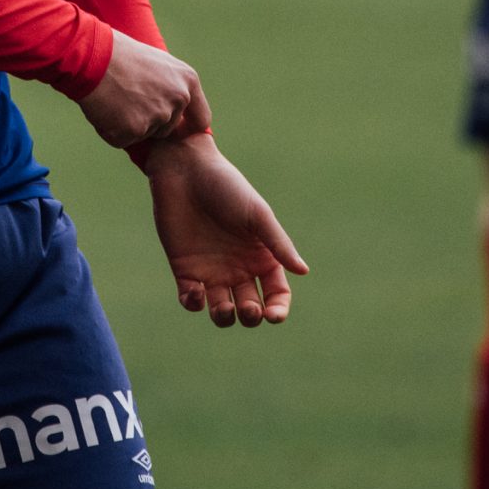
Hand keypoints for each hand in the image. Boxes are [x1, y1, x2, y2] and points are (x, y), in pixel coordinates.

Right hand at [77, 32, 208, 148]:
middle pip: (167, 129)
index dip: (187, 127)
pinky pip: (123, 140)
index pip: (201, 119)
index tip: (178, 130)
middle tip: (127, 99)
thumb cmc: (119, 54)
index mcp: (187, 81)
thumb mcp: (157, 63)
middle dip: (149, 122)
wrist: (92, 56)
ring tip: (114, 100)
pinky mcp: (134, 131)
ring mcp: (157, 117)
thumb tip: (173, 106)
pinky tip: (105, 109)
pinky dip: (112, 130)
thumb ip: (171, 86)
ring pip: (144, 134)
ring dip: (129, 125)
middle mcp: (177, 100)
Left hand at [145, 135, 307, 326]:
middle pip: (251, 308)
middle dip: (251, 316)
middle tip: (247, 306)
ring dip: (224, 317)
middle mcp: (238, 268)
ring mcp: (211, 271)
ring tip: (225, 308)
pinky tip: (197, 292)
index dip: (278, 309)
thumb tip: (303, 271)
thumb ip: (277, 243)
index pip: (276, 293)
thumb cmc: (226, 187)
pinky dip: (194, 304)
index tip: (273, 315)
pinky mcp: (184, 269)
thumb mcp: (257, 214)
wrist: (186, 170)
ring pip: (222, 310)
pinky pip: (191, 300)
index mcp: (261, 256)